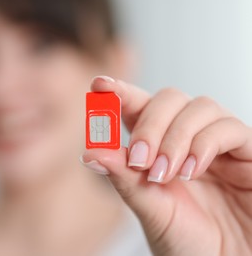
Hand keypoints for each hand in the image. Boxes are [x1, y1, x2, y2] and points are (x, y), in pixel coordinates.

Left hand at [81, 76, 251, 254]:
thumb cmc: (185, 241)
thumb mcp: (149, 208)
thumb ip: (123, 178)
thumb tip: (91, 152)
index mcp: (158, 147)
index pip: (139, 108)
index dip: (121, 93)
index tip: (99, 86)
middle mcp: (186, 138)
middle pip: (169, 99)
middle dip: (150, 123)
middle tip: (139, 158)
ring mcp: (217, 143)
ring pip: (199, 106)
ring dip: (176, 136)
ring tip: (164, 172)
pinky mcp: (247, 153)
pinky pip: (229, 128)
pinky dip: (205, 144)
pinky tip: (191, 169)